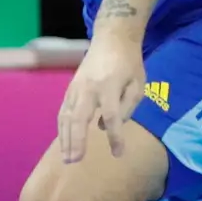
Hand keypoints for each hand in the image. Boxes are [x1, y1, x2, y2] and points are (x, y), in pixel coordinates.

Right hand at [58, 34, 146, 163]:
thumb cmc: (129, 64)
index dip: (115, 137)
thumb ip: (127, 107)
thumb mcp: (138, 84)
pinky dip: (62, 129)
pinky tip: (63, 143)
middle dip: (76, 141)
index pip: (112, 116)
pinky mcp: (70, 89)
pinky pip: (63, 112)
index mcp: (110, 86)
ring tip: (66, 158)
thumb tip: (107, 127)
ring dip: (65, 138)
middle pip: (79, 118)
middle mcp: (89, 88)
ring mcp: (76, 88)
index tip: (118, 153)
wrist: (111, 39)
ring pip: (67, 116)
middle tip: (74, 161)